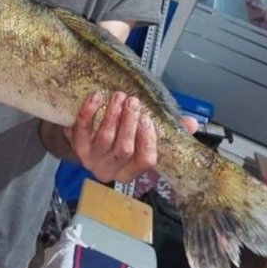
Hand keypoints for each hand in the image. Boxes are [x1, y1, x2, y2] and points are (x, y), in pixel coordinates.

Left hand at [64, 92, 197, 183]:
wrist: (82, 137)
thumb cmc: (117, 136)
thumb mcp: (141, 136)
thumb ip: (166, 130)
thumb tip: (191, 124)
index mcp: (129, 171)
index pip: (145, 161)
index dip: (148, 140)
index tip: (149, 118)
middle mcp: (109, 169)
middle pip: (124, 149)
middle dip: (130, 122)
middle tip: (134, 102)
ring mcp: (90, 159)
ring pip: (104, 139)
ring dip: (113, 114)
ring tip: (119, 96)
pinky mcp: (75, 145)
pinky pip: (81, 129)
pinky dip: (89, 111)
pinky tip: (96, 97)